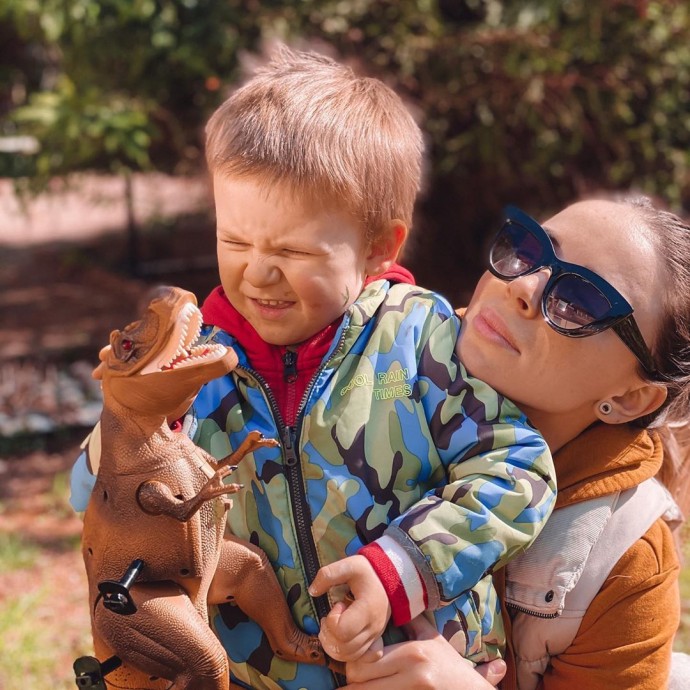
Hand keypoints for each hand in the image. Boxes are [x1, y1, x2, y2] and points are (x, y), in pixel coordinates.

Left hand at [309, 555, 390, 661]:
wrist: (389, 579)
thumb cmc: (368, 572)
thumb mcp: (349, 565)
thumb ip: (328, 574)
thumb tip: (312, 591)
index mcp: (367, 610)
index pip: (342, 631)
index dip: (332, 620)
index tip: (338, 605)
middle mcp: (373, 629)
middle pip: (343, 648)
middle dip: (328, 634)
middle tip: (330, 617)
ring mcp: (374, 638)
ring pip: (348, 657)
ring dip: (332, 645)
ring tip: (332, 626)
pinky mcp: (373, 642)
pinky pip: (357, 658)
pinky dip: (343, 653)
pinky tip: (340, 637)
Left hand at [343, 614, 505, 688]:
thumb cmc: (451, 666)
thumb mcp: (433, 638)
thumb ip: (412, 622)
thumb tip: (393, 602)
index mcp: (412, 652)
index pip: (364, 659)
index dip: (353, 663)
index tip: (354, 663)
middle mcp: (411, 672)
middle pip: (359, 679)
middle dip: (353, 680)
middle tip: (354, 678)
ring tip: (359, 686)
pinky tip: (374, 689)